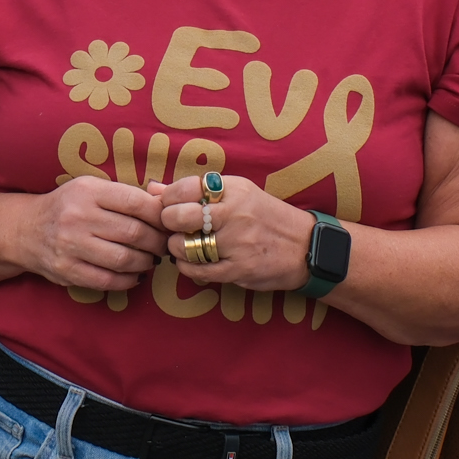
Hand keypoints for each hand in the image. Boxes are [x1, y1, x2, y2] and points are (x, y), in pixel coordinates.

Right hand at [5, 174, 167, 291]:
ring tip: (150, 259)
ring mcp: (71, 246)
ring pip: (124, 259)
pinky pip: (109, 281)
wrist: (25, 229)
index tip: (167, 222)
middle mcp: (78, 217)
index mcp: (87, 191)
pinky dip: (129, 280)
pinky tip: (134, 274)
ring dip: (146, 262)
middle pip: (134, 233)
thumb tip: (165, 199)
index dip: (159, 215)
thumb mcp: (91, 188)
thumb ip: (125, 194)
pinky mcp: (67, 271)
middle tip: (164, 245)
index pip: (135, 202)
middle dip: (157, 242)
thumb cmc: (68, 206)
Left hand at [154, 172, 315, 292]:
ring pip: (185, 246)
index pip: (184, 188)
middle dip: (168, 223)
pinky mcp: (240, 268)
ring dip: (177, 248)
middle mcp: (235, 213)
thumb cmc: (264, 217)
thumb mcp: (236, 194)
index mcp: (233, 189)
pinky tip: (191, 263)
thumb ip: (194, 191)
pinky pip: (199, 271)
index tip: (169, 206)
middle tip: (173, 227)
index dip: (168, 199)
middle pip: (179, 216)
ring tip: (184, 245)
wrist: (305, 246)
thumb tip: (153, 188)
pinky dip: (187, 268)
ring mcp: (237, 242)